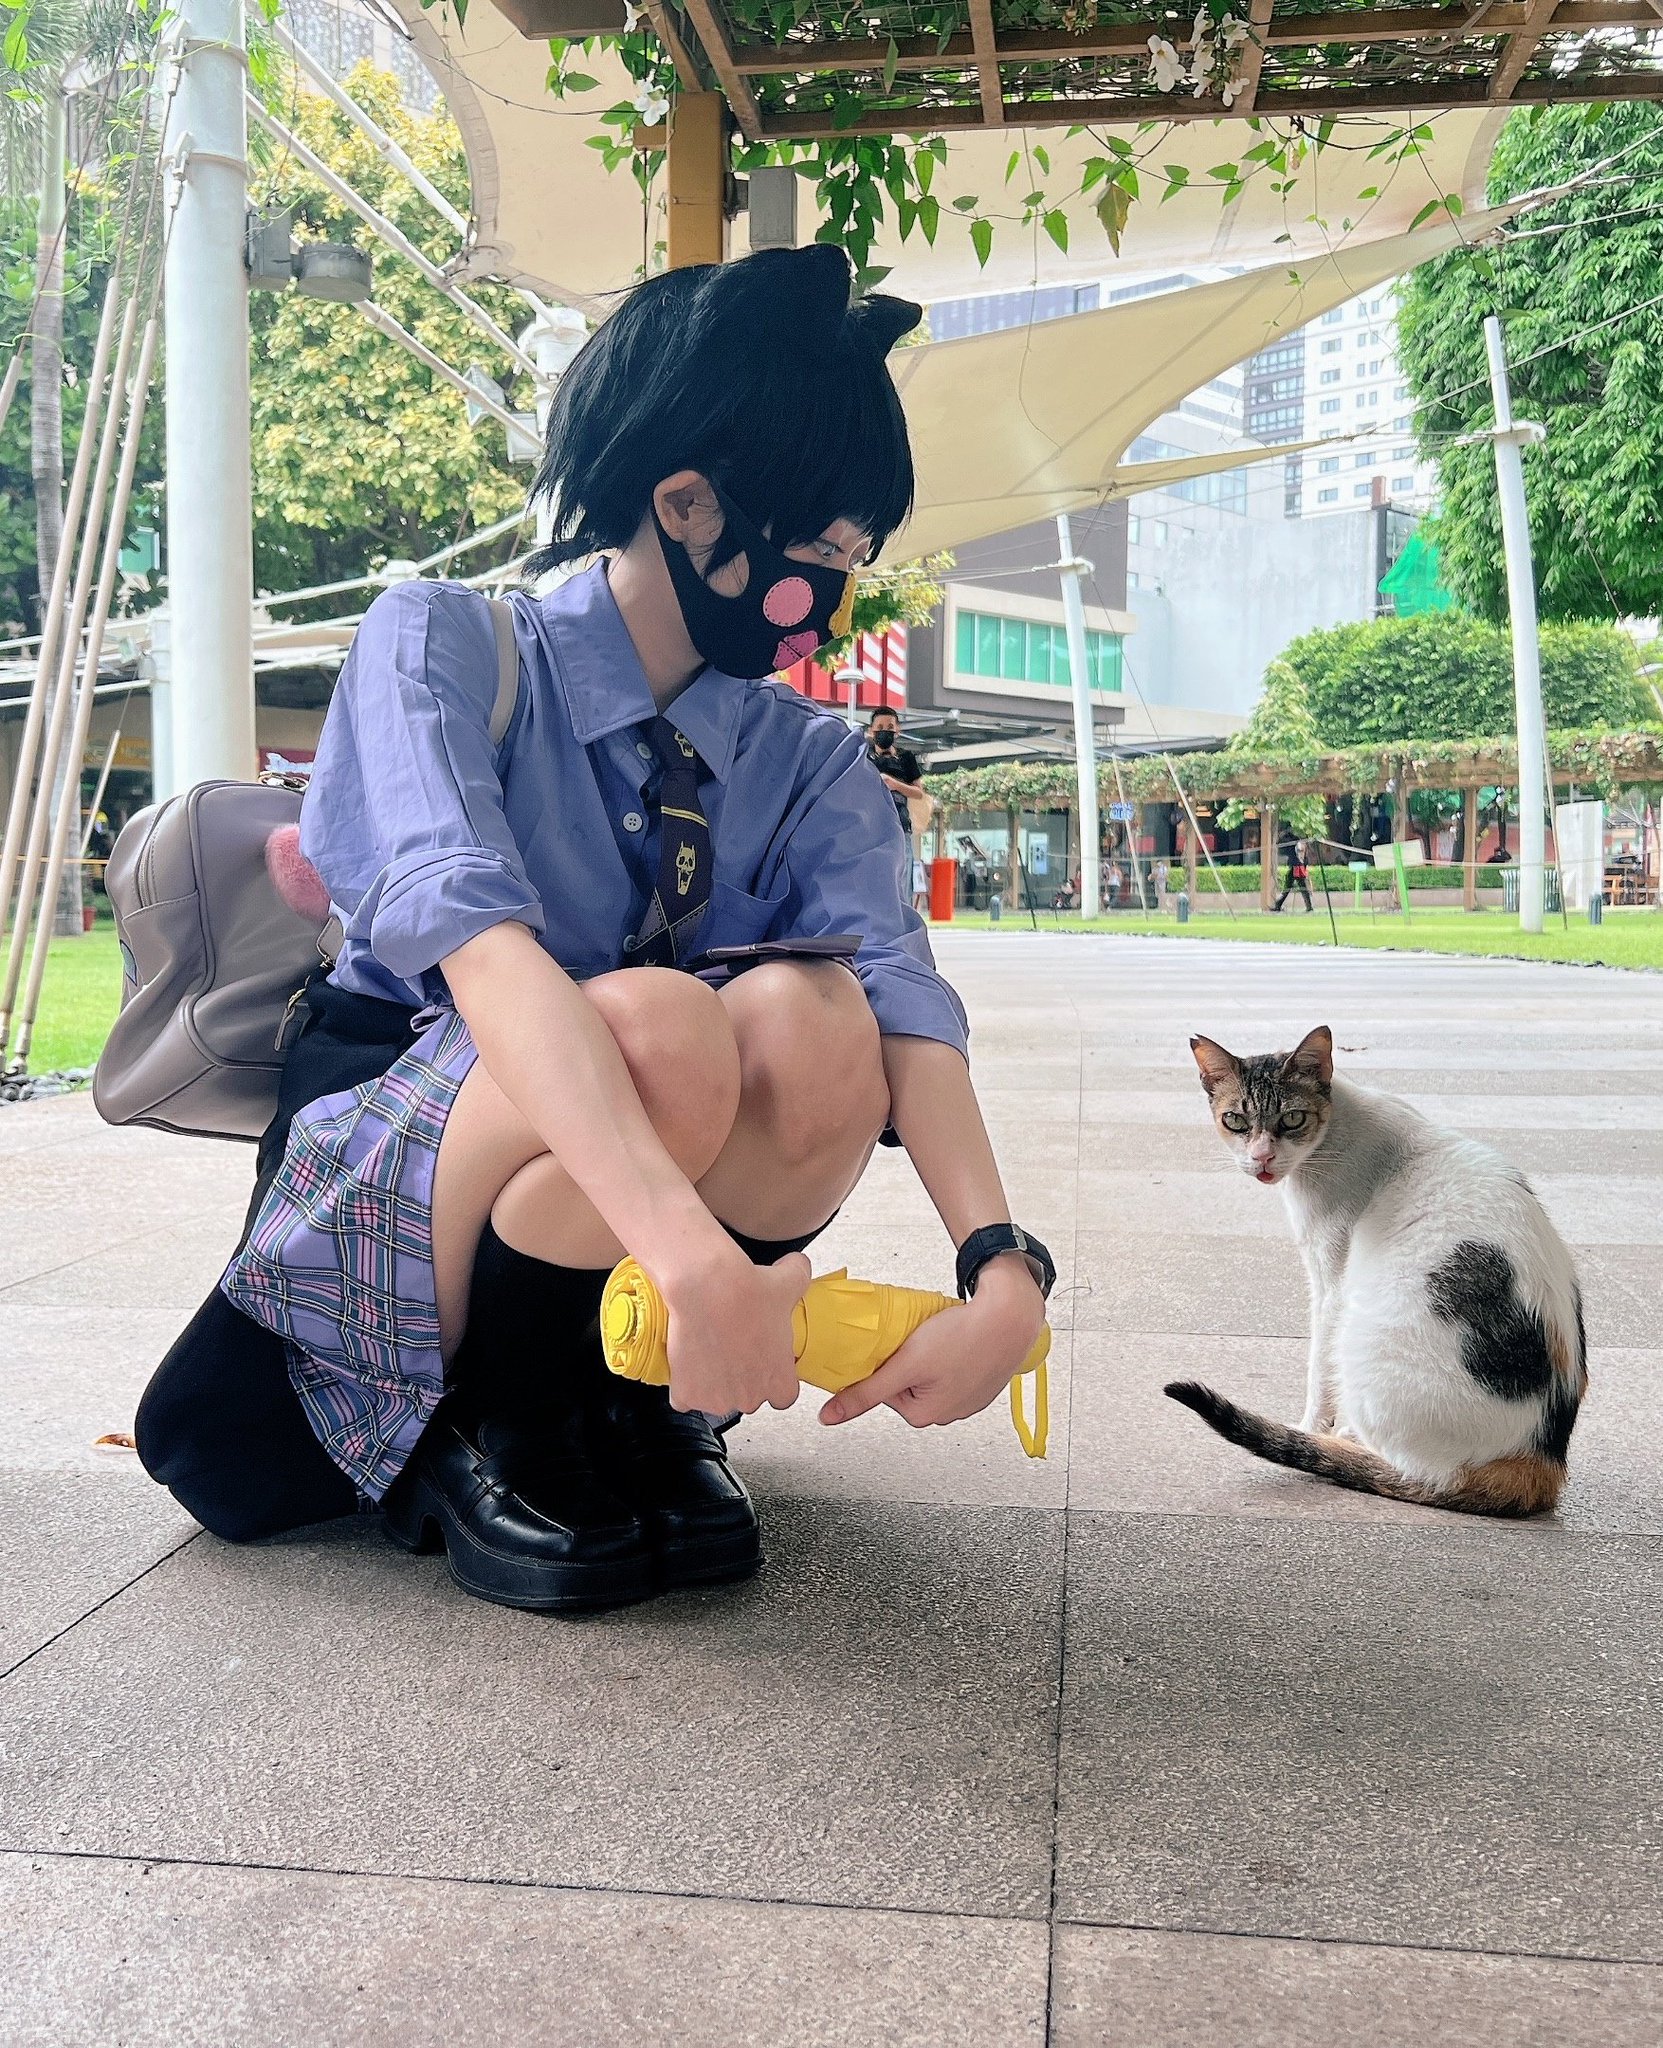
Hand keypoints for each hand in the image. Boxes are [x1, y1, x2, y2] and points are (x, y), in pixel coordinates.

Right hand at [662, 1246, 808, 1416]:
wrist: (708, 1288)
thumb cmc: (747, 1291)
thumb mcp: (789, 1280)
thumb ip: (800, 1275)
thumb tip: (798, 1267)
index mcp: (779, 1381)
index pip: (782, 1396)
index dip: (769, 1378)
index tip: (760, 1362)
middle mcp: (750, 1398)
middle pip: (746, 1397)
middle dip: (739, 1379)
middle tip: (731, 1348)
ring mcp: (718, 1400)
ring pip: (715, 1399)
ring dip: (711, 1383)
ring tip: (709, 1351)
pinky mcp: (688, 1395)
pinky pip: (685, 1398)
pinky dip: (684, 1384)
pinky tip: (688, 1361)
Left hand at [818, 1255, 1045, 1429]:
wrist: (1010, 1316)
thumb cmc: (964, 1338)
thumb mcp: (904, 1364)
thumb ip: (864, 1392)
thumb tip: (830, 1416)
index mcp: (925, 1416)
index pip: (883, 1391)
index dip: (885, 1364)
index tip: (895, 1348)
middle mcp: (948, 1414)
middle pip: (906, 1384)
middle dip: (907, 1361)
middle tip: (917, 1340)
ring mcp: (967, 1398)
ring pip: (929, 1375)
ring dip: (927, 1356)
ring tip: (937, 1338)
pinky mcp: (980, 1382)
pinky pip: (951, 1369)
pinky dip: (949, 1353)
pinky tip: (954, 1339)